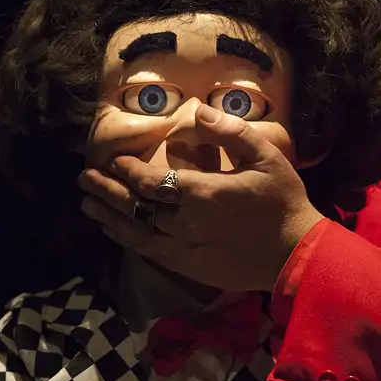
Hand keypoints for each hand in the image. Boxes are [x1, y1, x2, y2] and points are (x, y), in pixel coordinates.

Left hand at [77, 105, 325, 290]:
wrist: (296, 253)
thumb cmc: (283, 201)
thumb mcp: (266, 157)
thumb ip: (230, 133)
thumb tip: (197, 112)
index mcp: (202, 193)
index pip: (150, 181)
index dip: (127, 170)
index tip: (112, 160)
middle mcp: (184, 223)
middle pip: (134, 207)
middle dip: (106, 191)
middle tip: (84, 179)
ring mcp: (184, 249)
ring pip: (135, 233)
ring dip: (109, 217)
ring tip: (88, 206)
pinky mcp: (189, 268)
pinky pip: (149, 253)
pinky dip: (129, 240)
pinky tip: (118, 232)